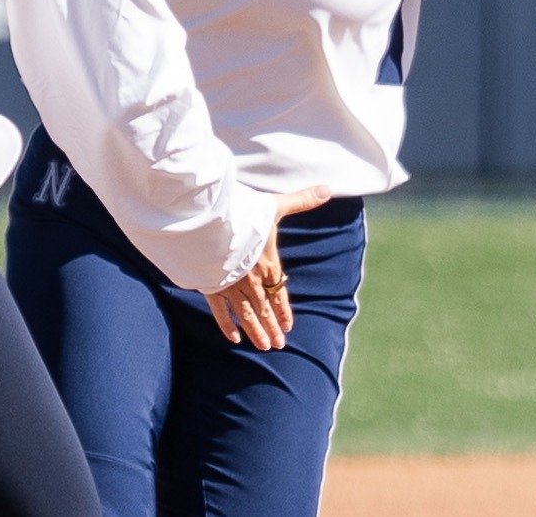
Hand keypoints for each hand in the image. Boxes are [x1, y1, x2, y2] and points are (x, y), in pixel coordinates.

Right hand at [204, 185, 330, 350]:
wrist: (209, 222)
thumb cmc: (242, 213)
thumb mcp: (274, 206)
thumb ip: (301, 201)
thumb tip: (327, 189)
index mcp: (268, 264)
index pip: (279, 293)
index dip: (284, 310)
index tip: (289, 326)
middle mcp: (252, 280)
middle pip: (265, 308)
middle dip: (272, 327)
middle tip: (278, 345)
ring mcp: (231, 285)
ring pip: (246, 314)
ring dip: (256, 331)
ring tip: (263, 347)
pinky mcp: (211, 285)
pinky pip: (220, 310)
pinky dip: (226, 324)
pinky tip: (234, 337)